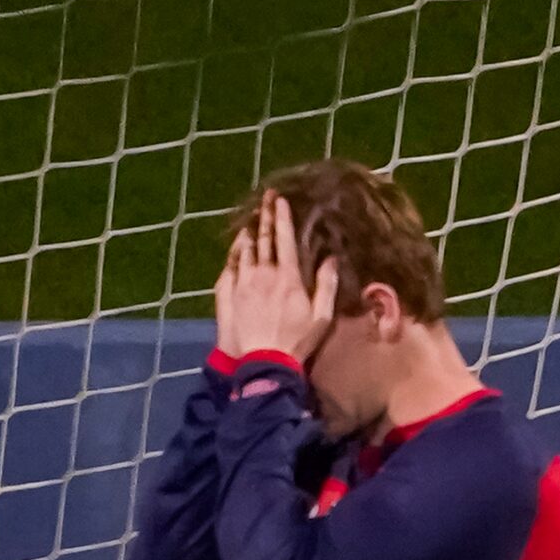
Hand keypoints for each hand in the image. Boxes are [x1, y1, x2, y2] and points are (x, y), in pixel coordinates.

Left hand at [215, 193, 339, 365]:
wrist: (261, 361)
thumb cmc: (296, 341)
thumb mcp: (321, 317)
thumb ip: (326, 286)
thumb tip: (331, 259)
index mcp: (288, 277)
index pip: (285, 239)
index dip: (283, 217)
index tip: (280, 200)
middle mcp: (263, 273)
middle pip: (264, 238)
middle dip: (265, 216)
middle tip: (265, 198)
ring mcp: (242, 281)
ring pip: (245, 249)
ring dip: (250, 232)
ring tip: (252, 221)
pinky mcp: (228, 292)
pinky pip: (231, 265)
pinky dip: (235, 252)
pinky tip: (238, 246)